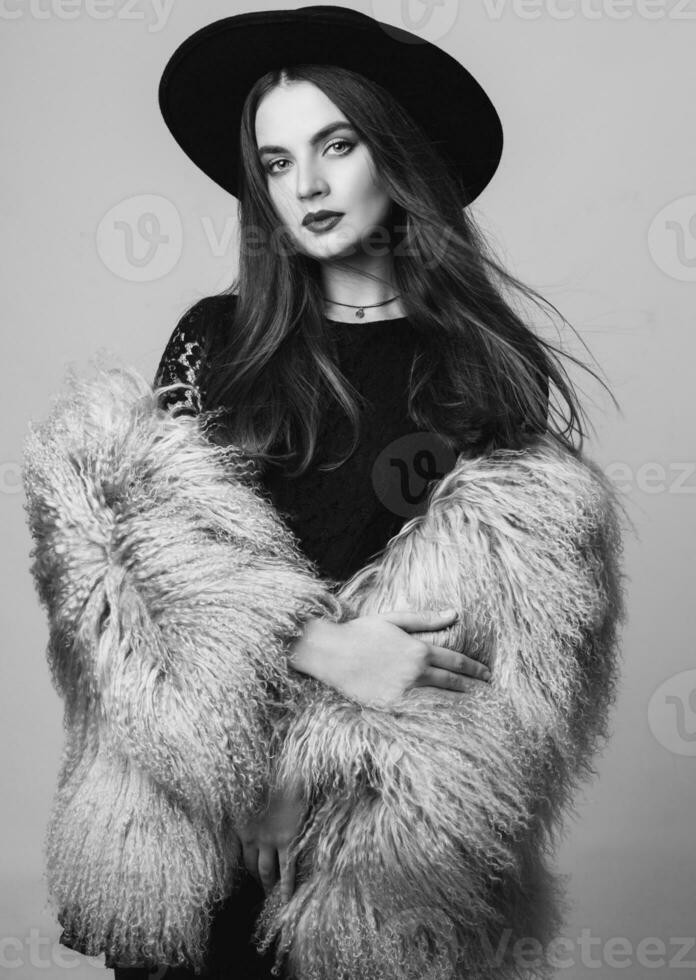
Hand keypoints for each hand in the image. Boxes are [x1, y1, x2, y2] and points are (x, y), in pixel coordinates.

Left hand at [236, 779, 307, 902]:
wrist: (283, 772)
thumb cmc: (266, 778)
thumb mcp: (250, 793)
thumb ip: (248, 805)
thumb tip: (241, 803)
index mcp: (243, 825)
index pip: (240, 854)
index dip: (245, 867)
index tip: (249, 877)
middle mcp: (253, 836)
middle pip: (252, 866)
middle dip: (255, 880)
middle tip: (261, 892)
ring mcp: (270, 840)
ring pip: (266, 871)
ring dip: (267, 885)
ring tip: (272, 898)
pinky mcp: (287, 839)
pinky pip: (286, 868)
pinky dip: (287, 886)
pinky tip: (287, 899)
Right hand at [288, 608, 490, 705]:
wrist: (331, 653)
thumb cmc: (361, 632)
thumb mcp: (394, 619)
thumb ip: (425, 619)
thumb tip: (454, 613)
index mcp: (419, 649)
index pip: (456, 661)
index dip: (475, 668)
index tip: (488, 674)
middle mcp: (416, 672)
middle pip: (453, 682)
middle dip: (473, 687)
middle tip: (489, 692)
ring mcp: (404, 692)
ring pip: (441, 700)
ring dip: (460, 704)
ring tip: (477, 708)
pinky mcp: (391, 706)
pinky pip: (420, 712)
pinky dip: (436, 715)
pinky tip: (447, 719)